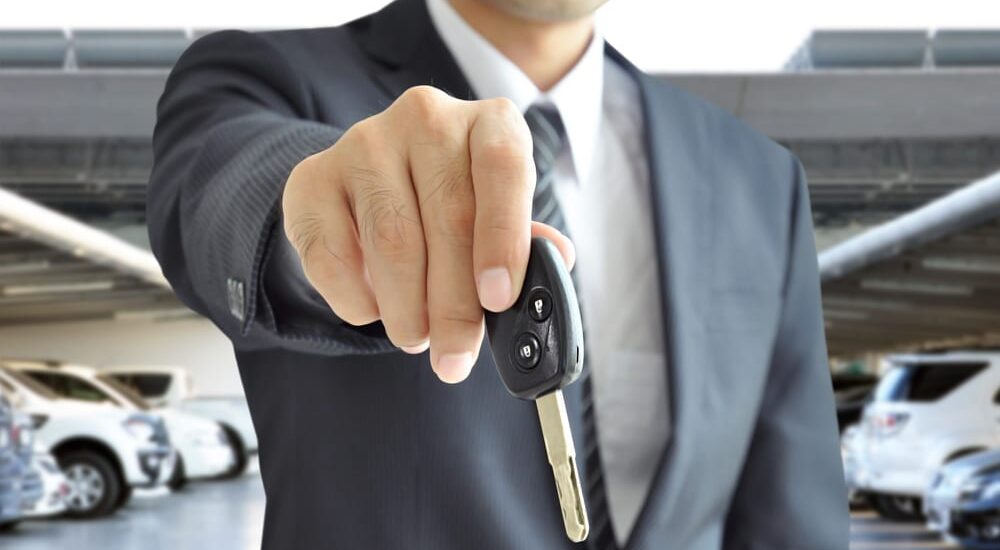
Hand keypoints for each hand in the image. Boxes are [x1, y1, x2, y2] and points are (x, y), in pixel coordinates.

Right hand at [282, 86, 574, 382]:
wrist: (371, 190)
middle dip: (454, 303)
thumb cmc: (453, 207)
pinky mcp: (312, 178)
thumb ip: (526, 241)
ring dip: (406, 307)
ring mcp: (364, 142)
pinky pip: (332, 251)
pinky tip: (373, 309)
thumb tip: (556, 260)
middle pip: (447, 216)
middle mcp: (426, 117)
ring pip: (390, 239)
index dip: (503, 235)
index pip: (502, 166)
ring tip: (417, 337)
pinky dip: (356, 297)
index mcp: (488, 122)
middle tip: (456, 357)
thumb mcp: (499, 216)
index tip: (498, 297)